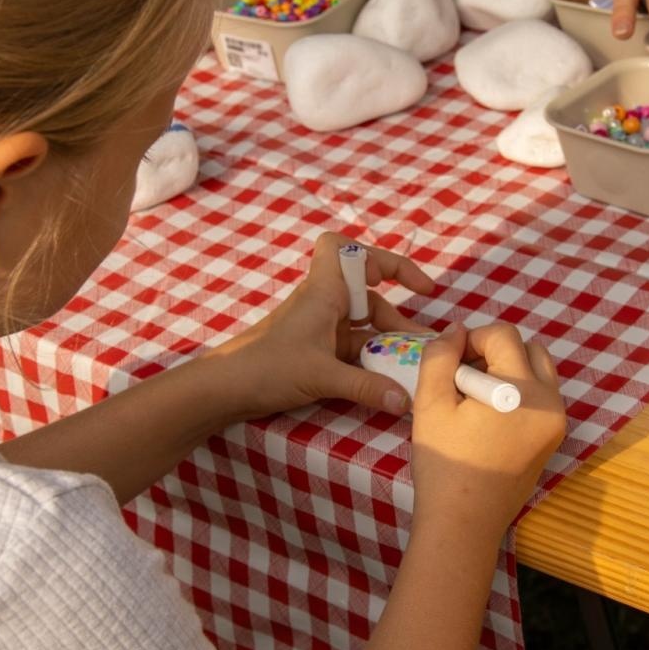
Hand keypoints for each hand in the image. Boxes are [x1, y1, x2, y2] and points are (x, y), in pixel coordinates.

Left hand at [214, 233, 434, 417]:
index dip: (382, 258)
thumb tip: (406, 400)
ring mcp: (318, 327)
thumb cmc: (267, 367)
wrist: (224, 388)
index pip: (346, 249)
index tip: (412, 284)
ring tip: (412, 365)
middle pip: (368, 295)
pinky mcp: (314, 350)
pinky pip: (352, 346)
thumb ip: (367, 387)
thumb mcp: (322, 377)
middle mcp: (323, 303)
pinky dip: (370, 358)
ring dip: (387, 341)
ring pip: (363, 325)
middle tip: (425, 343)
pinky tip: (386, 380)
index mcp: (323, 292)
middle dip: (398, 317)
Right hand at [408, 323, 565, 534]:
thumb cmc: (444, 465)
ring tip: (474, 397)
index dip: (472, 339)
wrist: (464, 524)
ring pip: (538, 371)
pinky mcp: (552, 439)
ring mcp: (556, 422)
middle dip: (494, 352)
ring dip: (508, 369)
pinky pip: (541, 397)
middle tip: (462, 378)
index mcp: (523, 391)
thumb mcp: (430, 404)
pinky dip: (517, 392)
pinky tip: (487, 416)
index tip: (450, 362)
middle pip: (528, 348)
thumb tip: (456, 330)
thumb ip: (440, 356)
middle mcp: (551, 402)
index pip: (504, 336)